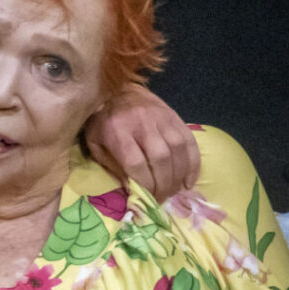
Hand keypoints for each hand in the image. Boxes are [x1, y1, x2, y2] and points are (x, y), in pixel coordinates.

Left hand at [83, 84, 199, 200]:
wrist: (118, 89)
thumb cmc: (102, 121)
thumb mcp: (95, 143)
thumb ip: (110, 165)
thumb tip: (130, 189)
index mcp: (119, 131)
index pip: (136, 162)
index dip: (144, 184)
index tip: (145, 199)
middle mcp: (143, 124)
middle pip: (160, 158)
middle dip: (163, 184)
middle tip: (161, 199)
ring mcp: (162, 118)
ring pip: (177, 150)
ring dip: (179, 176)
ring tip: (174, 192)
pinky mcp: (175, 117)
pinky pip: (190, 142)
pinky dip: (193, 164)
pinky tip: (189, 180)